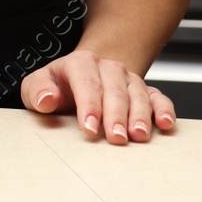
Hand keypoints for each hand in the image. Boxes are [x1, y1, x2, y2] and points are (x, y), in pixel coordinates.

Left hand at [21, 48, 176, 143]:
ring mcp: (128, 79)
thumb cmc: (56, 86)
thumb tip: (46, 99)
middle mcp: (108, 68)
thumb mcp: (36, 86)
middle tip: (116, 138)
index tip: (89, 128)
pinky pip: (158, 97)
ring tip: (138, 136)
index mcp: (80, 63)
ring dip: (140, 116)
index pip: (86, 83)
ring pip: (138, 94)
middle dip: (116, 115)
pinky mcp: (145, 92)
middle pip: (115, 90)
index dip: (89, 106)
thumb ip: (37, 91)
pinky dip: (164, 109)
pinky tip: (165, 124)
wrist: (78, 79)